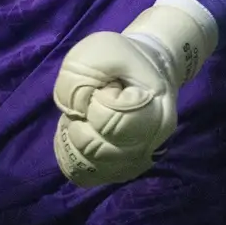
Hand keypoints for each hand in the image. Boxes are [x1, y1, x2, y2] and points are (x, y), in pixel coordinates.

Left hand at [51, 0, 214, 186]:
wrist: (147, 72)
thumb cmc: (125, 60)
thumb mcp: (100, 50)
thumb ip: (79, 76)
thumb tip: (73, 112)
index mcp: (154, 114)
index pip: (108, 121)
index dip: (94, 101)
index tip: (107, 88)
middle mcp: (149, 148)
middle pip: (94, 149)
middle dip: (81, 120)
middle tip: (95, 101)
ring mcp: (134, 164)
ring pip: (87, 166)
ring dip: (74, 138)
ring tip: (87, 117)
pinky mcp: (119, 172)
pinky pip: (83, 174)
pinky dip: (71, 153)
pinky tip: (78, 132)